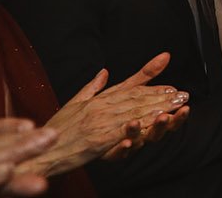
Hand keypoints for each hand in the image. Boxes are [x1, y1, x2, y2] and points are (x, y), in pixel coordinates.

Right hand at [24, 54, 188, 177]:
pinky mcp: (97, 140)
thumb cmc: (56, 128)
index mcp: (97, 100)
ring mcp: (99, 123)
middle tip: (183, 95)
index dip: (153, 88)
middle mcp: (100, 108)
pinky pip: (122, 132)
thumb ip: (93, 87)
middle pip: (137, 100)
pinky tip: (153, 124)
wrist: (38, 149)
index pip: (131, 90)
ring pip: (134, 113)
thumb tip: (104, 70)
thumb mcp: (74, 103)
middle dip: (162, 97)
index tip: (172, 87)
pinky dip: (139, 126)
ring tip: (176, 106)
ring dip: (157, 109)